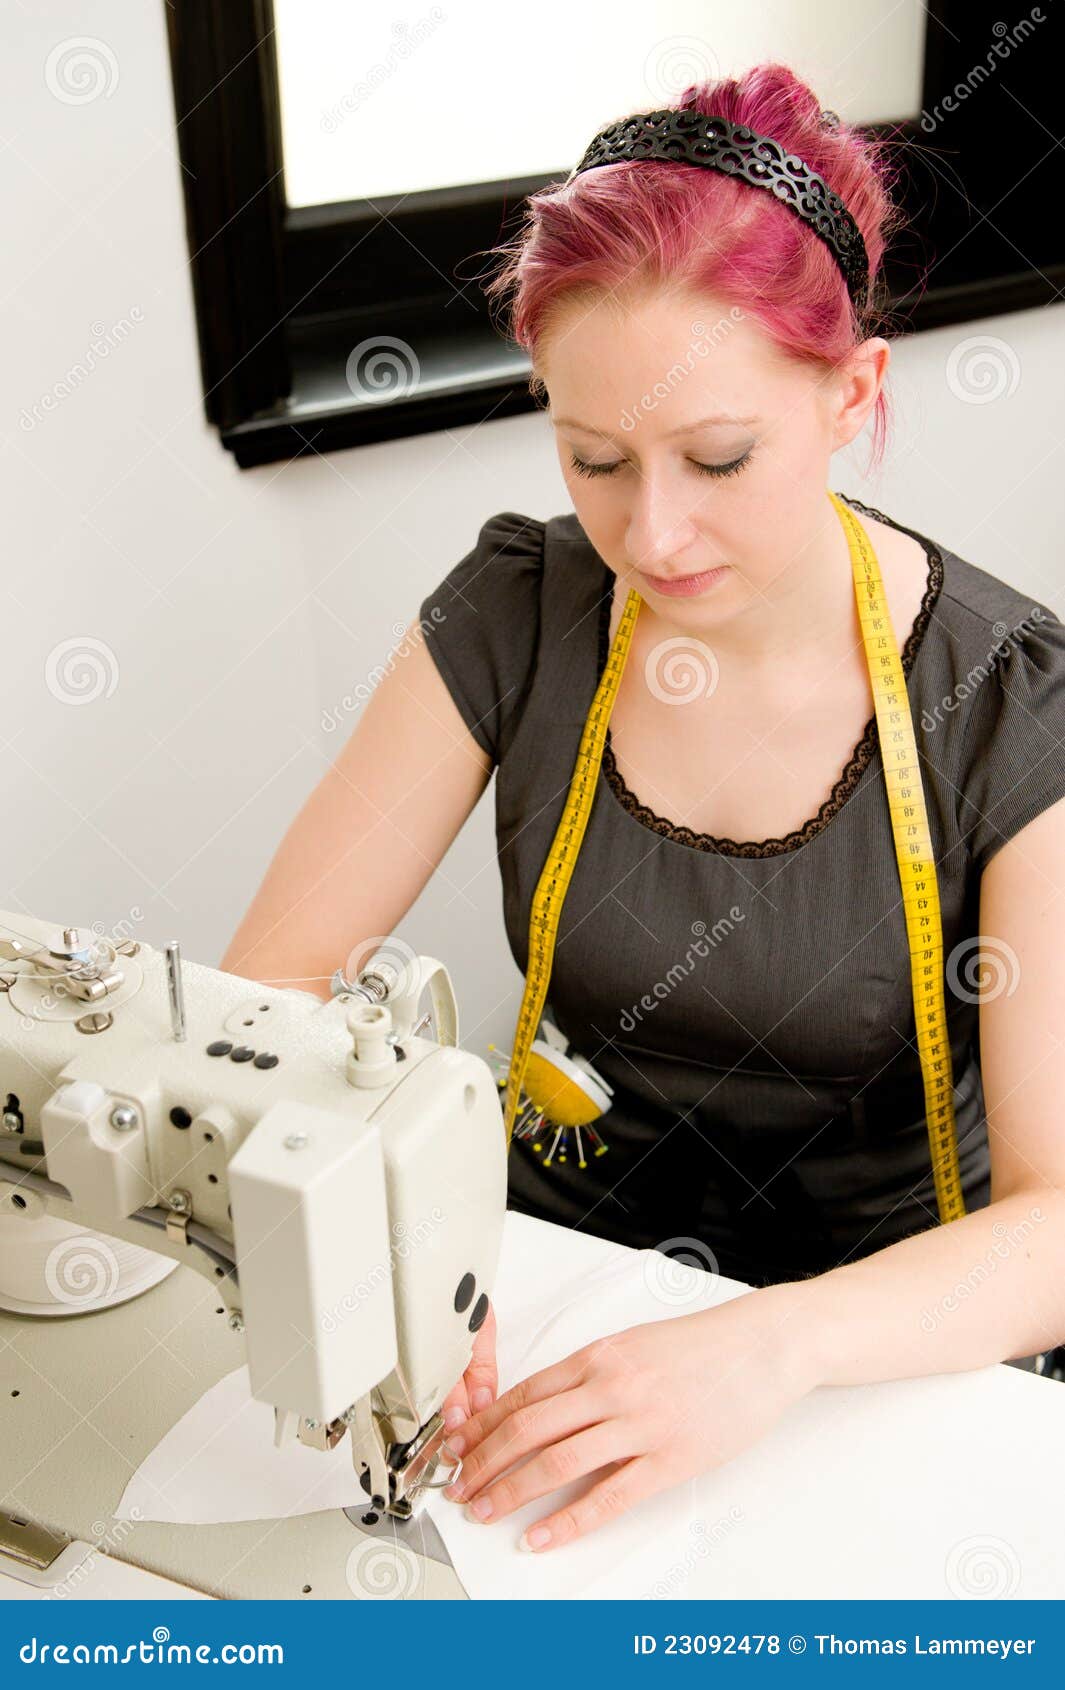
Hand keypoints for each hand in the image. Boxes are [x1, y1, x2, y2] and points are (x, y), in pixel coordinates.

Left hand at [440, 1288, 814, 1552]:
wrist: (763, 1346)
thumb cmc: (704, 1346)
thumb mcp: (635, 1344)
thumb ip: (592, 1373)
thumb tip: (547, 1405)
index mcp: (599, 1356)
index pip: (524, 1394)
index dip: (484, 1425)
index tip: (461, 1446)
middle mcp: (611, 1387)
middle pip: (528, 1427)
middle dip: (484, 1461)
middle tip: (458, 1485)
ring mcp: (640, 1424)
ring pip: (557, 1461)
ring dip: (511, 1489)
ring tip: (485, 1510)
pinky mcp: (670, 1459)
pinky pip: (608, 1496)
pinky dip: (568, 1521)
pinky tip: (543, 1536)